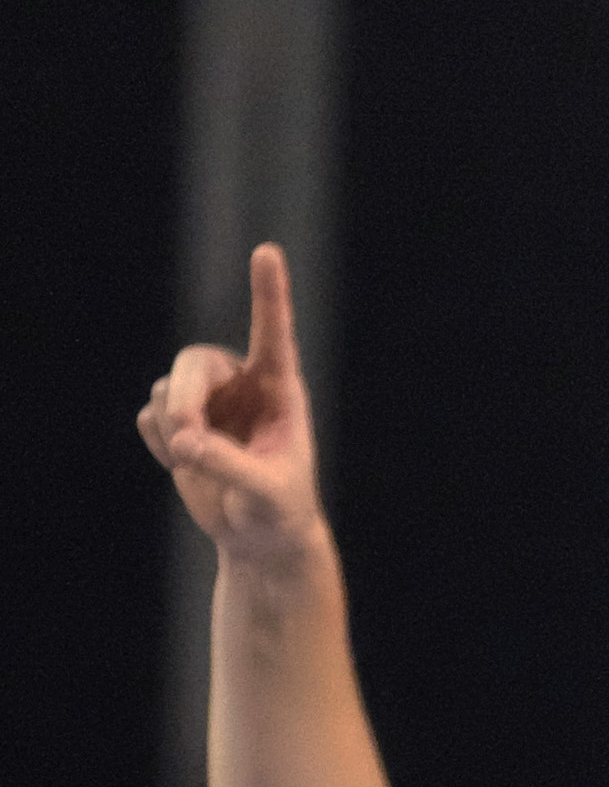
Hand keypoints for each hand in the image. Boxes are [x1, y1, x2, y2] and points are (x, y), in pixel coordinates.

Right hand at [140, 243, 328, 570]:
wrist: (259, 535)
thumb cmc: (279, 509)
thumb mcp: (267, 493)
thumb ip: (230, 465)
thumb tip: (186, 441)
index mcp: (282, 389)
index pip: (275, 333)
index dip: (269, 294)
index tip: (268, 251)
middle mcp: (242, 384)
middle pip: (194, 363)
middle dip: (184, 398)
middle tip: (187, 439)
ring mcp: (207, 399)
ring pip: (167, 389)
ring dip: (173, 427)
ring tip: (197, 462)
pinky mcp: (178, 419)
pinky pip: (149, 417)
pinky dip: (160, 444)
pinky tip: (185, 464)